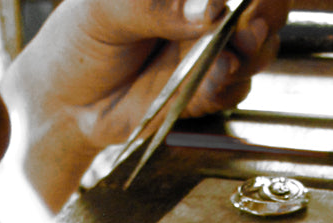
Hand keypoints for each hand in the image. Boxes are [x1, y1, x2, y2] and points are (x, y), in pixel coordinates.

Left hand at [5, 0, 289, 153]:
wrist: (68, 103)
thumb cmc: (81, 40)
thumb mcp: (108, 11)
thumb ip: (157, 7)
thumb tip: (211, 8)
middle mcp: (205, 13)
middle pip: (264, 9)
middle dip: (265, 17)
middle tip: (249, 28)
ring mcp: (209, 53)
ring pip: (258, 50)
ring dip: (254, 54)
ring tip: (231, 56)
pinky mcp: (205, 93)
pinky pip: (234, 89)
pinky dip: (230, 86)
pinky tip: (215, 80)